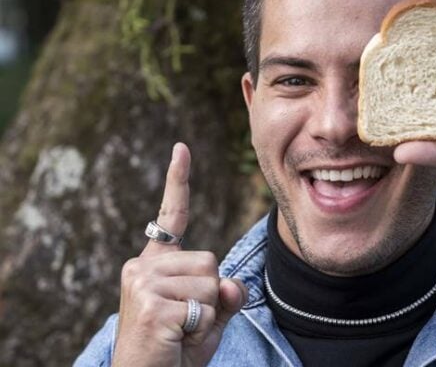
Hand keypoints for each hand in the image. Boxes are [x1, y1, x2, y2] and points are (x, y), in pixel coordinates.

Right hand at [112, 143, 246, 366]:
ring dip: (208, 315)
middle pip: (211, 261)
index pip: (171, 217)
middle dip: (212, 297)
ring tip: (181, 333)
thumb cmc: (176, 351)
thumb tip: (233, 283)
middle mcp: (143, 268)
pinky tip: (177, 339)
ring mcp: (144, 284)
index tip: (181, 149)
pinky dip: (201, 330)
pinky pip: (205, 306)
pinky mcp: (152, 304)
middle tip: (187, 324)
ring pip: (212, 282)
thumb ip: (225, 294)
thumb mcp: (209, 318)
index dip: (179, 181)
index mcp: (155, 265)